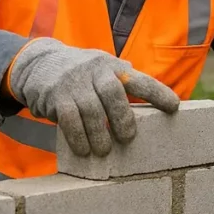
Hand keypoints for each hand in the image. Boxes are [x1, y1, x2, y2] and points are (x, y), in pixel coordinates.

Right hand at [7, 37, 179, 156]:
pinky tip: (83, 150)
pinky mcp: (55, 95)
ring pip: (91, 109)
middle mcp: (95, 70)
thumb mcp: (103, 70)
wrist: (39, 63)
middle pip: (113, 93)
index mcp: (112, 66)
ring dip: (99, 133)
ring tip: (104, 150)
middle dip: (122, 118)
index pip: (139, 79)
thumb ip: (123, 85)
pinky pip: (69, 118)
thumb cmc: (82, 75)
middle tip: (128, 138)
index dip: (157, 92)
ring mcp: (73, 81)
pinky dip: (78, 137)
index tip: (174, 107)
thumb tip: (154, 106)